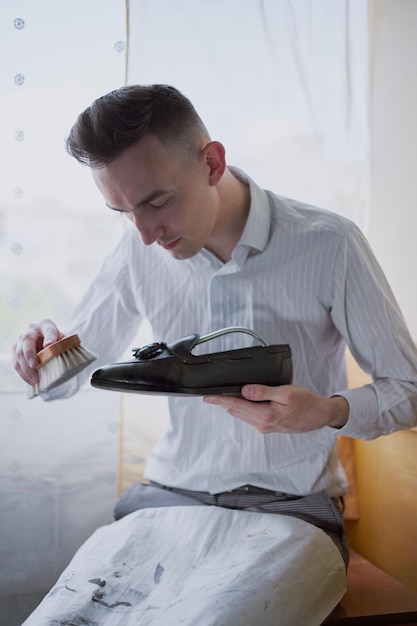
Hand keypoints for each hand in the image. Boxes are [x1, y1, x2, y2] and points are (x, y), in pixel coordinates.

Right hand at [12, 319, 64, 384]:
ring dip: (26, 368)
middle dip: (30, 354)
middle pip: (27, 341)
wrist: (45, 341)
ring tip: (35, 380)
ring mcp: (21, 340)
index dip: (49, 338)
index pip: (49, 330)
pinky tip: (31, 381)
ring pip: (19, 354)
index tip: (49, 345)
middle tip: (35, 365)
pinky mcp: (16, 350)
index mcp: (46, 325)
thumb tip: (66, 352)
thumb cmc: (57, 341)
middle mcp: (31, 330)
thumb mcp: (63, 341)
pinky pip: (16, 363)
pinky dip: (23, 374)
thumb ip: (65, 345)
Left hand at [203, 384, 348, 432]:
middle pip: (236, 411)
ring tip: (221, 397)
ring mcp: (265, 426)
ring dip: (232, 406)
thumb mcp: (285, 393)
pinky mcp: (269, 425)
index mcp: (264, 416)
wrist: (320, 415)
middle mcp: (262, 424)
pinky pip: (250, 416)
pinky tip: (240, 402)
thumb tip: (244, 390)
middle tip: (210, 395)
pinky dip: (242, 409)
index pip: (236, 405)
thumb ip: (263, 392)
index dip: (220, 400)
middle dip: (223, 403)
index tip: (207, 397)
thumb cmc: (306, 403)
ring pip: (242, 415)